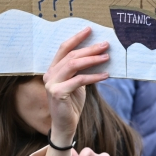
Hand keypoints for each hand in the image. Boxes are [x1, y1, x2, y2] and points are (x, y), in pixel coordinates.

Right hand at [43, 27, 109, 145]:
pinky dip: (94, 76)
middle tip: (105, 44)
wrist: (65, 125)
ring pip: (74, 65)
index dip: (76, 38)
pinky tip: (105, 74)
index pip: (63, 48)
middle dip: (90, 48)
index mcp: (53, 69)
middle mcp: (49, 74)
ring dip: (92, 59)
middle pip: (71, 55)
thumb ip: (81, 69)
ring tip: (106, 57)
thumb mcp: (77, 82)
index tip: (90, 30)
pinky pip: (79, 80)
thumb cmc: (72, 103)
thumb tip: (98, 54)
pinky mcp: (57, 93)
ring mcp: (52, 83)